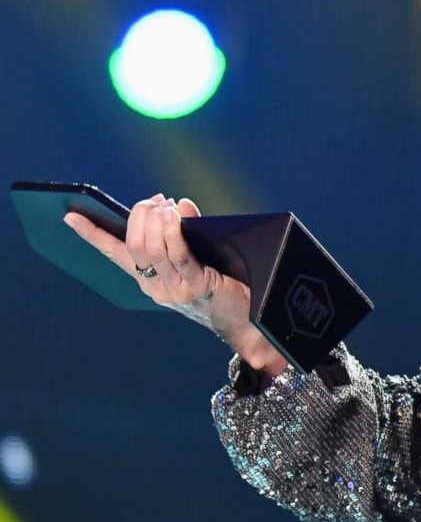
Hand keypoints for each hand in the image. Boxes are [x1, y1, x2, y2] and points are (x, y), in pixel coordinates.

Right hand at [63, 192, 249, 336]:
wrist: (249, 321)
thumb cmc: (224, 285)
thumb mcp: (197, 258)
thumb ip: (184, 234)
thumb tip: (178, 204)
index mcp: (149, 280)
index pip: (116, 254)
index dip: (93, 235)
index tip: (71, 217)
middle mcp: (155, 286)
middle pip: (134, 245)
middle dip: (139, 216)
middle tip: (154, 200)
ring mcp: (174, 288)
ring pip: (151, 249)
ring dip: (155, 221)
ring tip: (164, 204)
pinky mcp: (196, 286)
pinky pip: (179, 255)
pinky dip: (174, 232)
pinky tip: (175, 215)